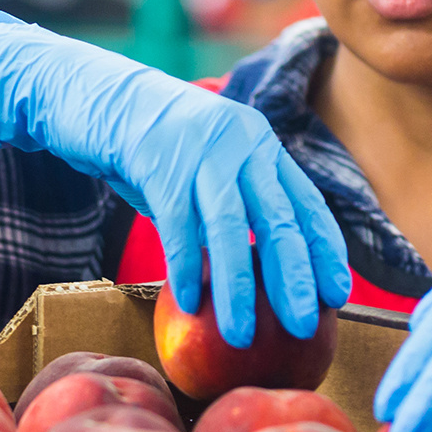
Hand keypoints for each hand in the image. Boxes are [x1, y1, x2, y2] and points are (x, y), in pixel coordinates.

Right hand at [0, 10, 349, 347]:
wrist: (94, 96)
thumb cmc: (152, 146)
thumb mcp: (206, 168)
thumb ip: (233, 206)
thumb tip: (260, 273)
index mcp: (260, 145)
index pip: (306, 203)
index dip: (325, 251)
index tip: (337, 295)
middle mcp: (241, 142)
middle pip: (278, 219)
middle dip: (294, 279)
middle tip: (303, 327)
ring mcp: (200, 148)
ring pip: (230, 229)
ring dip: (239, 288)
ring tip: (242, 334)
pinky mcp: (158, 160)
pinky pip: (178, 224)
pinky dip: (185, 267)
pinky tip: (190, 304)